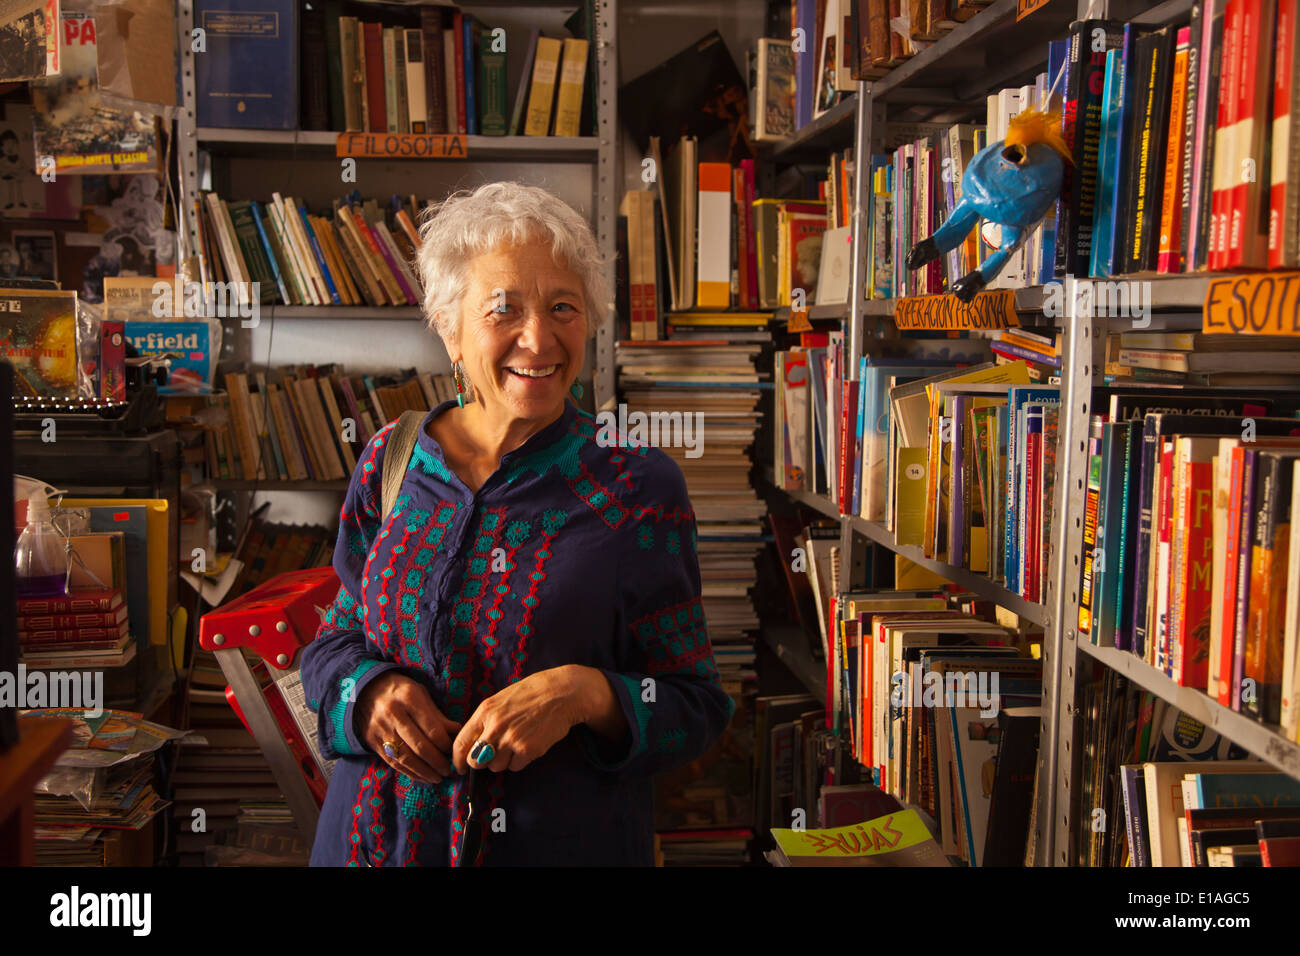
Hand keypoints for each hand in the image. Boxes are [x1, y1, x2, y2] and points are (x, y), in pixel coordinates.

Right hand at [357, 671, 461, 783]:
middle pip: (419, 746)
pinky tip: (422, 776)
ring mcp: (381, 730)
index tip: (453, 751)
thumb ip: (437, 715)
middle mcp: (393, 715)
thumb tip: (456, 731)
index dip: (445, 744)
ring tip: (437, 777)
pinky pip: (393, 762)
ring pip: (406, 758)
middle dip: (437, 762)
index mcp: (409, 699)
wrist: (365, 691)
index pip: (432, 729)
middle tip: (448, 769)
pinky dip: (409, 772)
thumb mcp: (421, 694)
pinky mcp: (372, 742)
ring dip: (424, 771)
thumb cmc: (400, 692)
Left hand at [452, 666, 589, 773]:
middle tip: (493, 755)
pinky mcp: (528, 750)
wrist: (561, 693)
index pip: (461, 743)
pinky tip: (529, 743)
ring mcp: (512, 739)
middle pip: (475, 761)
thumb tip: (473, 744)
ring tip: (516, 743)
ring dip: (504, 760)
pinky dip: (520, 760)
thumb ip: (485, 721)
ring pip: (496, 766)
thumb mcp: (500, 700)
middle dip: (481, 762)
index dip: (457, 760)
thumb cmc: (531, 694)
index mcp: (485, 712)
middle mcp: (495, 727)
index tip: (460, 766)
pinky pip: (515, 767)